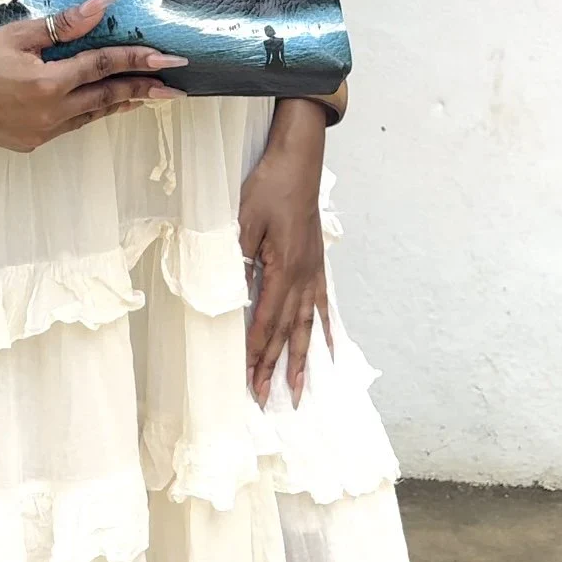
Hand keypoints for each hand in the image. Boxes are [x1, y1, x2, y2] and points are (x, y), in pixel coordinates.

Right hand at [0, 0, 184, 149]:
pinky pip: (69, 126)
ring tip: (145, 97)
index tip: (170, 60)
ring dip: (118, 103)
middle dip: (143, 90)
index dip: (140, 61)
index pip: (105, 66)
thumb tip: (105, 4)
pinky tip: (97, 105)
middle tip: (174, 89)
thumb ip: (65, 24)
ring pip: (91, 116)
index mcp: (49, 83)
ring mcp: (41, 133)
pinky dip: (89, 113)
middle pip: (107, 98)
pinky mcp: (29, 142)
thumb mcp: (17, 34)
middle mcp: (51, 114)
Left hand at [238, 99, 331, 407]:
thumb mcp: (244, 218)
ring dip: (302, 360)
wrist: (298, 161)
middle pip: (288, 332)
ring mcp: (314, 272)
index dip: (256, 352)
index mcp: (284, 268)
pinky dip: (324, 331)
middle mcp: (303, 277)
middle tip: (268, 401)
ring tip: (300, 391)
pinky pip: (322, 306)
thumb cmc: (269, 186)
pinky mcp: (317, 264)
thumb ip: (238, 255)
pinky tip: (330, 352)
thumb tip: (231, 290)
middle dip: (276, 368)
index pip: (267, 321)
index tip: (248, 380)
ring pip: (308, 327)